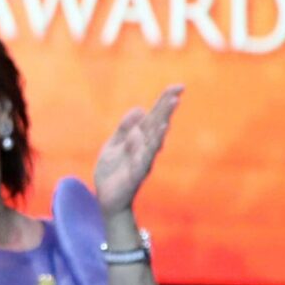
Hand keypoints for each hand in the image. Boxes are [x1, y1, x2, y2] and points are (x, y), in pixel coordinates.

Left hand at [94, 86, 180, 216]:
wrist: (107, 197)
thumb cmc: (113, 171)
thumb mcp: (114, 144)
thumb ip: (125, 128)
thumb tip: (140, 109)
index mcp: (139, 139)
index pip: (154, 117)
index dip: (164, 102)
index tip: (178, 87)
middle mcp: (145, 148)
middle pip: (157, 125)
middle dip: (165, 110)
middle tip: (177, 93)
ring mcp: (142, 160)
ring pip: (153, 141)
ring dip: (160, 127)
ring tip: (167, 113)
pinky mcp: (136, 173)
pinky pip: (144, 158)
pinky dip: (149, 147)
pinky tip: (156, 137)